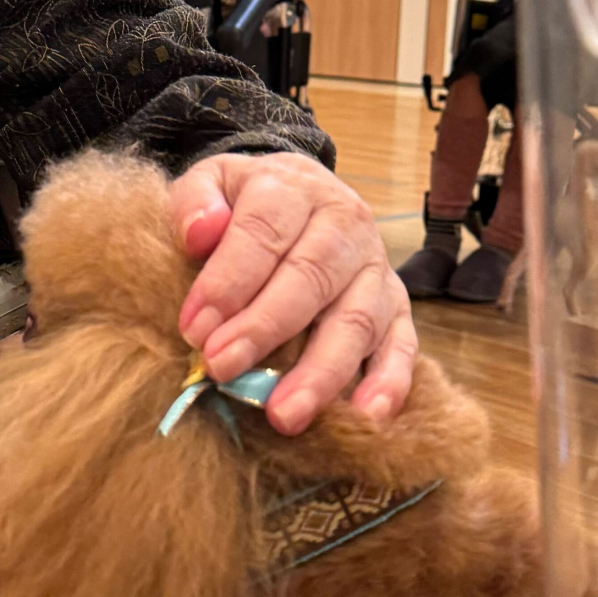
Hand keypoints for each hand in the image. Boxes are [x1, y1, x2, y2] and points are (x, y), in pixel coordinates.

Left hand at [169, 150, 414, 431]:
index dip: (228, 281)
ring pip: (355, 319)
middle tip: (221, 369)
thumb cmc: (244, 202)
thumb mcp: (212, 181)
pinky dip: (391, 380)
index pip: (263, 233)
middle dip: (264, 328)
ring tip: (284, 414)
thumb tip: (199, 234)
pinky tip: (370, 415)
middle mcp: (345, 224)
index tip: (194, 328)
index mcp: (294, 189)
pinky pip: (403, 344)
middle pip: (310, 278)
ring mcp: (376, 268)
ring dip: (320, 371)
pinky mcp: (397, 306)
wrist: (299, 195)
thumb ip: (194, 202)